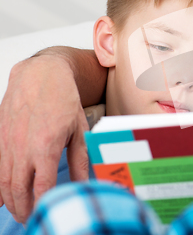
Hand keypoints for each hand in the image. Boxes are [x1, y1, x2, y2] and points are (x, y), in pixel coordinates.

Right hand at [0, 55, 89, 222]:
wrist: (40, 75)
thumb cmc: (63, 100)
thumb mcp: (79, 130)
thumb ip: (80, 159)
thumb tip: (83, 183)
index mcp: (46, 147)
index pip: (41, 187)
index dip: (43, 204)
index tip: (47, 214)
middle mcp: (23, 148)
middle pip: (18, 190)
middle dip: (24, 209)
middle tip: (31, 220)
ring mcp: (7, 143)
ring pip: (3, 181)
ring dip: (10, 200)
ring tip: (20, 211)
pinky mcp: (0, 137)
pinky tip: (2, 196)